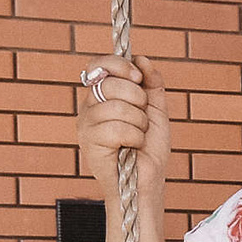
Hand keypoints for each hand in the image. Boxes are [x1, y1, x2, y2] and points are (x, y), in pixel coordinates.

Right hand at [75, 56, 169, 196]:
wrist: (148, 181)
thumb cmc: (148, 149)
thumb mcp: (155, 110)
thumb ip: (151, 84)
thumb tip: (142, 59)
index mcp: (102, 96)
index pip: (99, 65)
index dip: (119, 65)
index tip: (138, 77)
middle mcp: (89, 107)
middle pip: (112, 83)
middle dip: (138, 99)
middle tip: (141, 119)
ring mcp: (86, 125)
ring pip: (117, 106)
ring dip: (139, 123)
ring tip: (138, 137)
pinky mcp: (89, 143)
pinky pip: (117, 128)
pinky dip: (135, 138)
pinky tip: (132, 147)